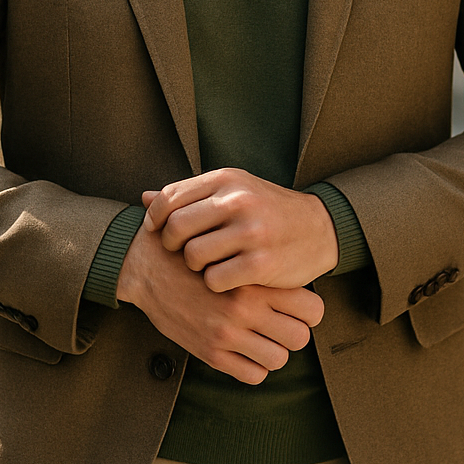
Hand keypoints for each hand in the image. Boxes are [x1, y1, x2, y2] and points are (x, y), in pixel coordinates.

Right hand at [116, 221, 323, 384]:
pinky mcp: (210, 352)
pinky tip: (244, 352)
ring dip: (273, 351)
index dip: (309, 311)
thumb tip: (292, 267)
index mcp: (255, 280)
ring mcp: (227, 333)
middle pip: (300, 337)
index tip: (296, 307)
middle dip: (294, 333)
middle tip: (280, 325)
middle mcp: (245, 308)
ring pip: (279, 359)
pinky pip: (253, 375)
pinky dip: (253, 368)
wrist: (146, 266)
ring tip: (262, 339)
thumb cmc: (191, 251)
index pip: (312, 307)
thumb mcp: (229, 246)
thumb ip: (261, 261)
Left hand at [141, 168, 338, 292]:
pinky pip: (215, 279)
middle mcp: (238, 201)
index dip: (155, 219)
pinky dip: (214, 284)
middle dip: (171, 245)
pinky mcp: (261, 263)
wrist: (319, 230)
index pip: (170, 198)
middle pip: (177, 228)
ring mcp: (251, 232)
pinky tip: (225, 279)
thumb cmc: (268, 210)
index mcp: (227, 180)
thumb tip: (143, 198)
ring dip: (194, 267)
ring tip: (207, 265)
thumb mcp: (233, 191)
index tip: (157, 232)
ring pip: (193, 255)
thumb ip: (190, 195)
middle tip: (181, 253)